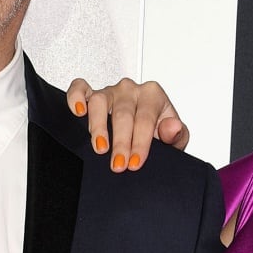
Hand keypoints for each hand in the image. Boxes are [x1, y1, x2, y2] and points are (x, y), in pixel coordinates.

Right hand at [66, 76, 189, 169]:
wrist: (148, 131)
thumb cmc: (158, 133)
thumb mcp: (173, 138)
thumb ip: (176, 134)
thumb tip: (172, 127)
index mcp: (153, 95)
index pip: (145, 119)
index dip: (140, 143)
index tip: (135, 163)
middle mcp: (131, 90)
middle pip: (123, 114)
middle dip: (121, 142)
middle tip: (118, 165)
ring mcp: (111, 91)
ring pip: (100, 102)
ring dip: (99, 126)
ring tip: (100, 148)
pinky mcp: (93, 94)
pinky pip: (81, 88)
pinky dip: (76, 97)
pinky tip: (78, 112)